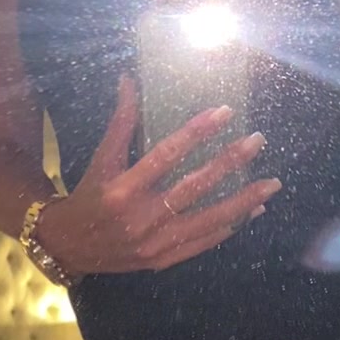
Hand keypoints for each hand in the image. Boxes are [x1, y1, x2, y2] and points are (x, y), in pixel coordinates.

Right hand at [36, 75, 281, 274]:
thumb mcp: (100, 158)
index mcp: (122, 189)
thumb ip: (121, 122)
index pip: (166, 155)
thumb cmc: (88, 195)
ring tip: (271, 184)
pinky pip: (203, 242)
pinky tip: (253, 211)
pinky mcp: (163, 260)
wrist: (68, 247)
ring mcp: (154, 243)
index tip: (225, 112)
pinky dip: (230, 227)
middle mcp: (140, 218)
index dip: (196, 132)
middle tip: (257, 141)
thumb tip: (129, 80)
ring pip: (207, 220)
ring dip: (243, 201)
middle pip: (194, 188)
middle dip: (229, 163)